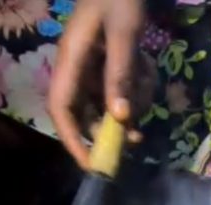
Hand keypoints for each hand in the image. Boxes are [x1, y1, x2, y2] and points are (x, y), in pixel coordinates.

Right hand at [48, 0, 146, 169]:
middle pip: (86, 112)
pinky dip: (135, 87)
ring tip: (148, 91)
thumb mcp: (123, 33)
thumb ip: (120, 73)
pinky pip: (118, 86)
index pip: (62, 111)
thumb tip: (120, 117)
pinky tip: (148, 72)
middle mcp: (76, 68)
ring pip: (106, 102)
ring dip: (129, 104)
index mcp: (70, 62)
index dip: (74, 141)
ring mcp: (91, 65)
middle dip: (110, 128)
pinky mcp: (106, 61)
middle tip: (136, 139)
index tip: (93, 164)